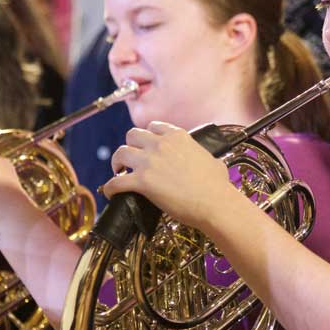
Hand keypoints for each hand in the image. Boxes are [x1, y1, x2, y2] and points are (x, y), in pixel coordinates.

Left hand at [105, 121, 238, 228]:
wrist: (215, 203)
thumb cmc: (218, 186)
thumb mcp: (213, 160)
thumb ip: (202, 156)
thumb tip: (209, 162)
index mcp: (178, 136)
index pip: (153, 126)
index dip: (147, 137)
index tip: (146, 146)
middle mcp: (161, 144)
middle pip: (132, 135)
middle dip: (130, 146)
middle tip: (131, 159)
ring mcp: (149, 162)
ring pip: (120, 153)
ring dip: (117, 162)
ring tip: (118, 172)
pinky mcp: (142, 182)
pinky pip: (116, 181)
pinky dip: (110, 187)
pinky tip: (111, 193)